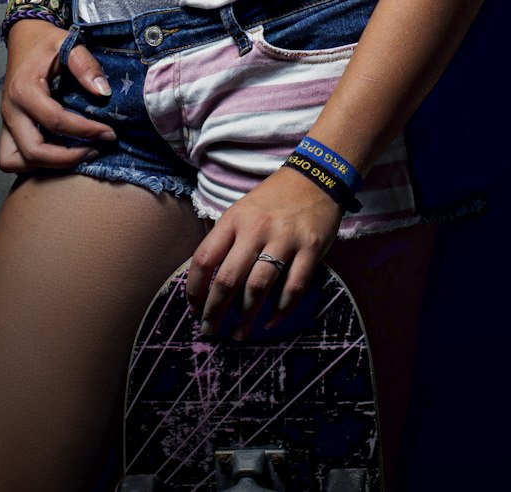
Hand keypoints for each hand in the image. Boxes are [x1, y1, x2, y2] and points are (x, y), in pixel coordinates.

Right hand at [0, 19, 119, 173]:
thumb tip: (103, 93)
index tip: (109, 133)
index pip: (55, 122)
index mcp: (24, 90)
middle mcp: (10, 110)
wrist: (23, 37)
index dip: (86, 131)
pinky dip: (33, 162)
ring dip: (45, 165)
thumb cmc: (45, 42)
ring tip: (75, 153)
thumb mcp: (68, 43)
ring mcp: (6, 121)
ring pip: (14, 161)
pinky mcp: (7, 127)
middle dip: (67, 158)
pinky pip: (12, 157)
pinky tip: (58, 150)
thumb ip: (86, 66)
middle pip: (33, 152)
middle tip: (95, 149)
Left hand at [185, 166, 342, 338]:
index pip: (205, 258)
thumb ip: (227, 239)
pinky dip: (281, 311)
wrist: (316, 177)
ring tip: (238, 334)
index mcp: (234, 219)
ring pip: (258, 287)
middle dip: (215, 311)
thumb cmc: (273, 199)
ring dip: (246, 317)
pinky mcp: (310, 248)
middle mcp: (256, 228)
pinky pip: (293, 288)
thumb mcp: (242, 210)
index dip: (195, 289)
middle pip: (228, 279)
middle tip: (210, 330)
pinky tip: (270, 322)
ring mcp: (284, 239)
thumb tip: (208, 282)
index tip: (193, 309)